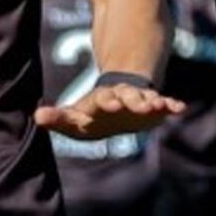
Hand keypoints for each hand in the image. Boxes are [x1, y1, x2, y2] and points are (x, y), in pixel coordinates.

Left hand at [35, 78, 185, 143]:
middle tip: (130, 104)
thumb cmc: (93, 113)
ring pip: (144, 100)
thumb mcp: (74, 117)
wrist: (120, 101)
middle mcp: (120, 98)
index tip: (108, 104)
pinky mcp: (152, 106)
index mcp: (99, 101)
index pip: (98, 101)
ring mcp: (137, 101)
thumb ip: (57, 118)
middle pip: (123, 98)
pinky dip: (170, 105)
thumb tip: (36, 116)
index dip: (103, 102)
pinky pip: (162, 104)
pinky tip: (179, 108)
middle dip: (126, 101)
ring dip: (149, 103)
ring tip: (156, 106)